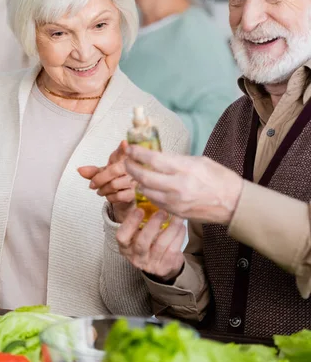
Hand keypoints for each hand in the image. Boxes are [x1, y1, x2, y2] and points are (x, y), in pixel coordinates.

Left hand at [78, 141, 136, 222]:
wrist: (124, 193)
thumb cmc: (114, 178)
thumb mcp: (103, 172)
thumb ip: (92, 171)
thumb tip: (79, 170)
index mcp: (123, 158)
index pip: (123, 151)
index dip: (123, 148)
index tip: (123, 143)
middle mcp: (131, 168)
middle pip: (114, 170)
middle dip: (99, 179)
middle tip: (93, 185)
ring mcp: (134, 181)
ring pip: (114, 185)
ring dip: (103, 190)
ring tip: (101, 191)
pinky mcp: (135, 193)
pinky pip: (119, 196)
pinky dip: (110, 198)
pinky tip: (110, 196)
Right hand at [117, 208, 185, 281]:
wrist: (161, 263)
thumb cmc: (148, 241)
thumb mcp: (139, 233)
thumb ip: (139, 219)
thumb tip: (147, 193)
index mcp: (125, 246)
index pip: (122, 236)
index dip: (130, 223)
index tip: (140, 210)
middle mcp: (135, 257)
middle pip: (141, 242)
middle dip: (153, 225)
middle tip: (162, 212)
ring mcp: (150, 264)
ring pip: (160, 246)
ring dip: (170, 229)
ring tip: (177, 216)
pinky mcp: (164, 267)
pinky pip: (172, 250)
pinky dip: (178, 236)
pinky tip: (181, 226)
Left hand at [125, 147, 242, 225]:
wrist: (234, 203)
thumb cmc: (220, 178)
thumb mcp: (199, 161)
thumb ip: (177, 160)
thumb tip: (158, 157)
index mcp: (184, 169)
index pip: (153, 159)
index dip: (137, 153)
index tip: (130, 148)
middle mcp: (177, 186)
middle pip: (144, 177)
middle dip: (131, 168)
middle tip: (127, 161)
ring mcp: (175, 202)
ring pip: (146, 191)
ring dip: (138, 182)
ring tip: (136, 174)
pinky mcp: (176, 213)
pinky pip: (155, 202)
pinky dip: (149, 193)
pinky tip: (149, 187)